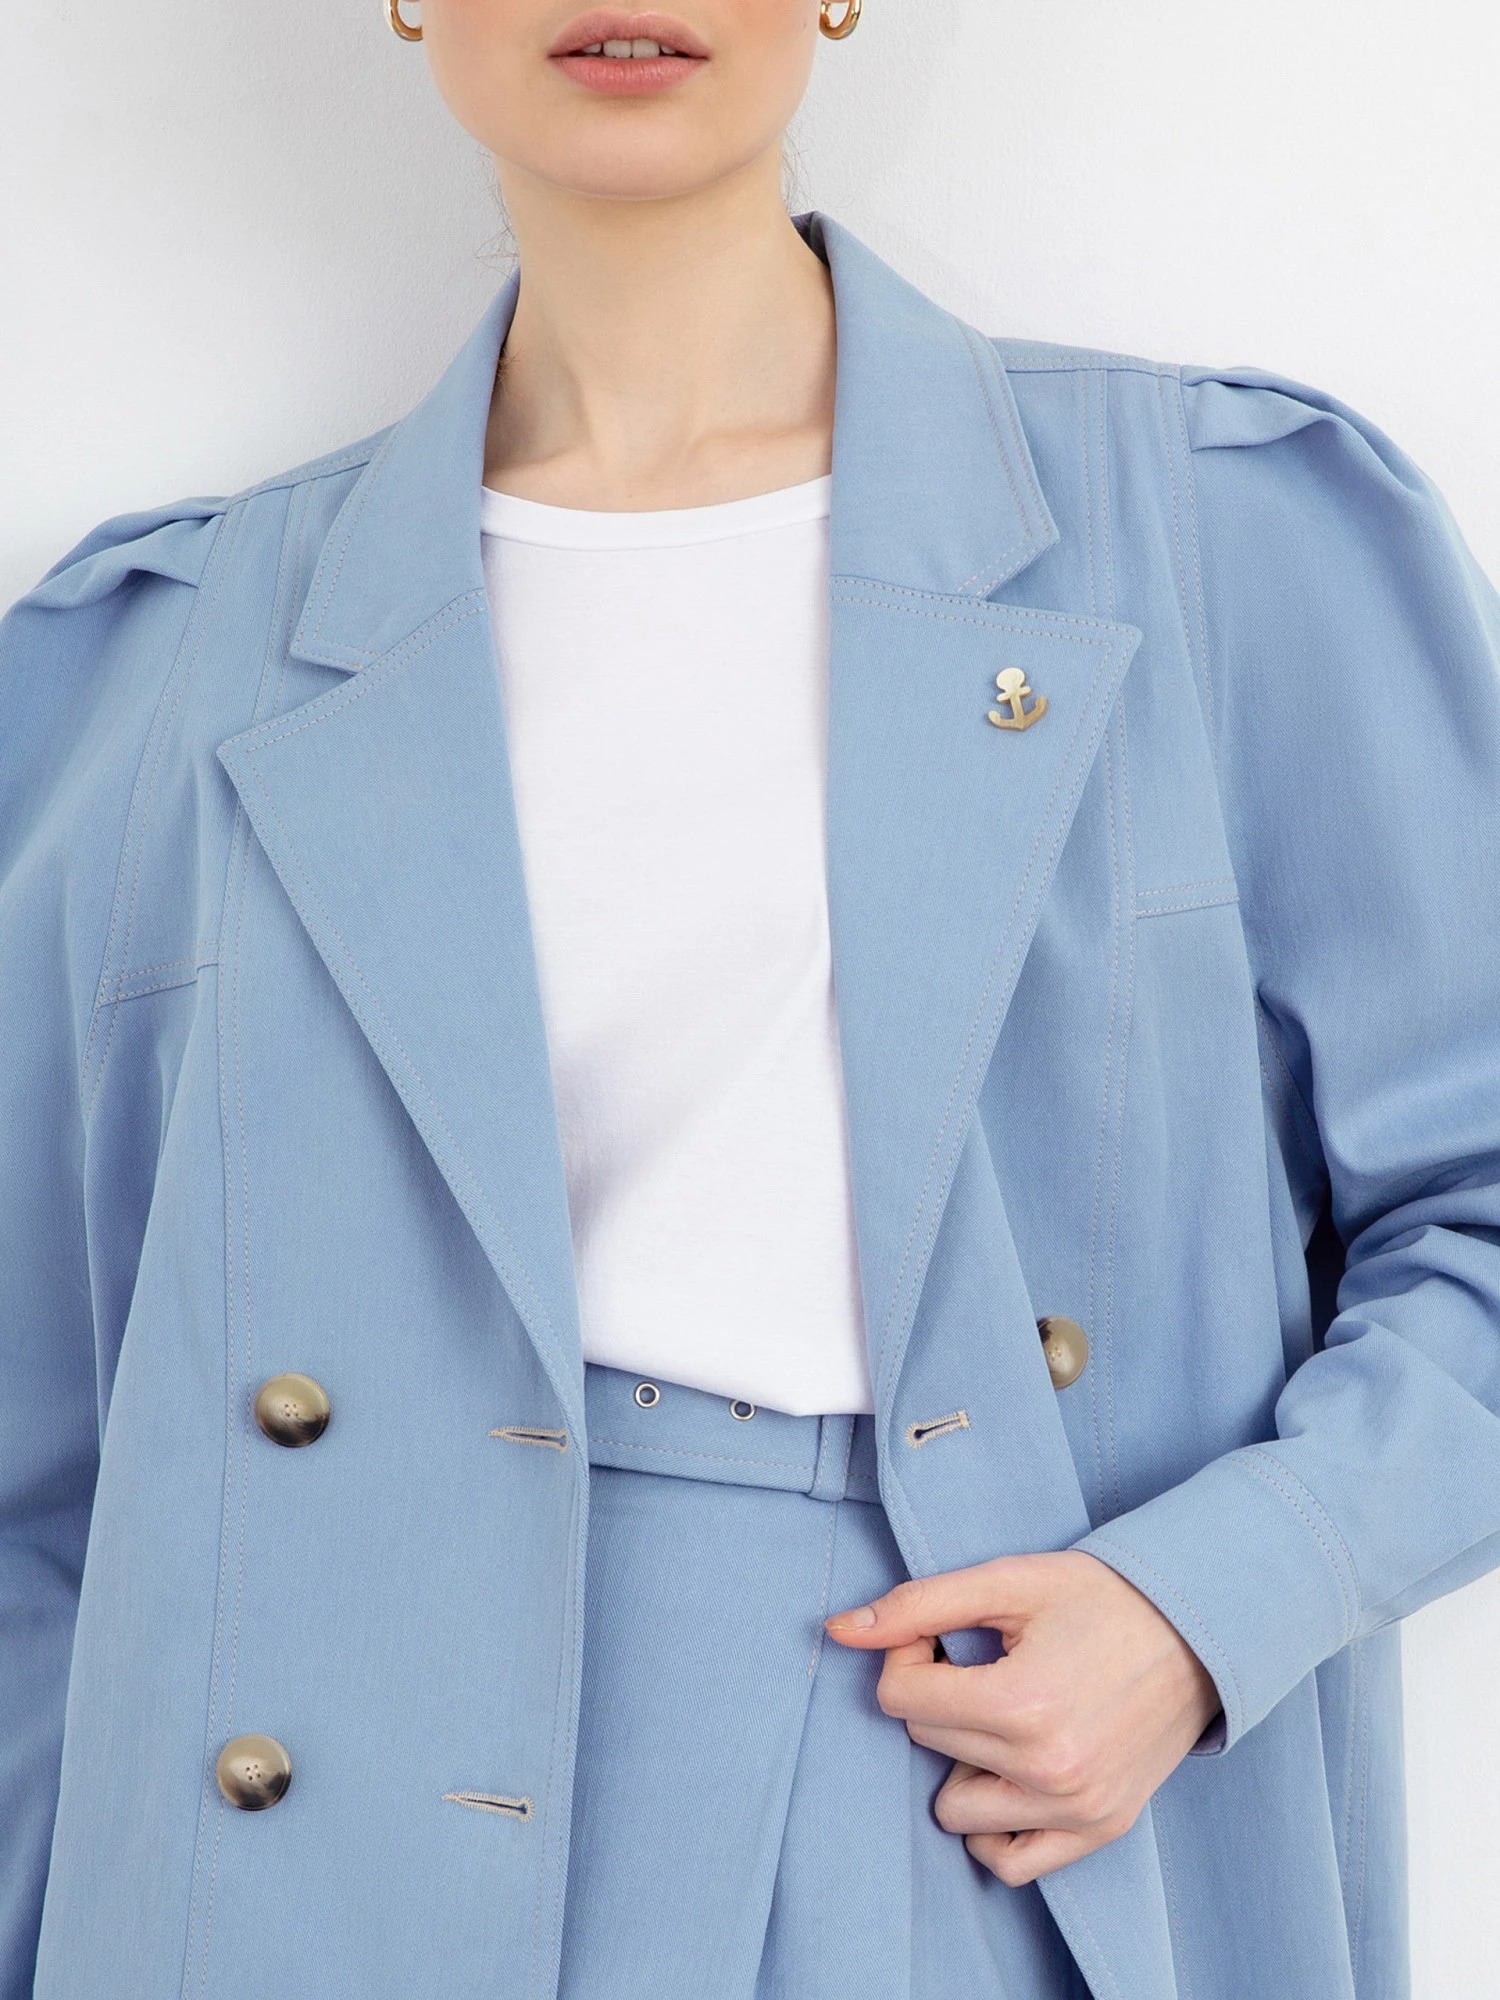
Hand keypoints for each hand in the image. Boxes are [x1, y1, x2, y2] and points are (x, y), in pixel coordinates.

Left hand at [823, 1550, 1221, 1884]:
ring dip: (963, 1762)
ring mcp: (1076, 1809)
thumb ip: (917, 1604)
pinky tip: (1009, 1770)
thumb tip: (837, 1631)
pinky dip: (994, 1824)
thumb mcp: (1007, 1581)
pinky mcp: (1100, 1828)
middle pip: (927, 1744)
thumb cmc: (1100, 1597)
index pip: (899, 1700)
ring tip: (1004, 1715)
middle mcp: (1048, 1770)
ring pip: (955, 1808)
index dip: (910, 1657)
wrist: (1197, 1628)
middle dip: (939, 1700)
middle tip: (985, 1664)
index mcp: (1021, 1703)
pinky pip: (1009, 1863)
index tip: (945, 1638)